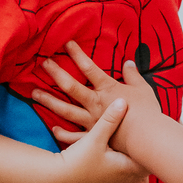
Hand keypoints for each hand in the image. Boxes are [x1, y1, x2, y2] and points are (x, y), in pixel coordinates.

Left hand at [35, 42, 162, 151]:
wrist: (147, 138)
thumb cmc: (148, 113)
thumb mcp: (143, 89)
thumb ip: (134, 75)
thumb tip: (128, 63)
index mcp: (108, 89)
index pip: (89, 67)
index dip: (77, 54)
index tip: (66, 43)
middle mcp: (95, 103)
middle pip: (71, 86)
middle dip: (56, 73)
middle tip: (43, 64)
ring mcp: (91, 121)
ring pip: (65, 110)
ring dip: (49, 101)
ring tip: (34, 94)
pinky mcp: (94, 137)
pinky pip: (75, 136)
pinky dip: (63, 134)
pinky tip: (53, 129)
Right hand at [52, 98, 149, 182]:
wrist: (56, 180)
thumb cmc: (77, 161)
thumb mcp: (95, 138)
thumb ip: (110, 119)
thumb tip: (122, 101)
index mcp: (128, 168)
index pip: (151, 159)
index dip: (156, 148)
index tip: (161, 139)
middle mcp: (125, 180)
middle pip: (147, 169)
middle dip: (150, 157)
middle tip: (156, 145)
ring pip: (137, 178)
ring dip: (139, 165)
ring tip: (146, 155)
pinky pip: (124, 182)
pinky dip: (127, 174)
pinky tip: (125, 165)